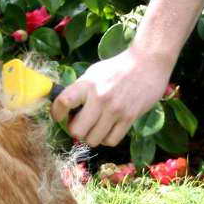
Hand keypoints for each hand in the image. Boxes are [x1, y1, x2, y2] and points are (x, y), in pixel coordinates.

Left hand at [50, 47, 171, 146]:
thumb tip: (63, 108)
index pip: (63, 103)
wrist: (147, 62)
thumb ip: (79, 90)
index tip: (60, 116)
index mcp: (87, 84)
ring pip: (93, 140)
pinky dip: (107, 139)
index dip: (56, 114)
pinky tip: (108, 130)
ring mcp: (115, 110)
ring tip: (95, 127)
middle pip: (76, 131)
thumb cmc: (117, 68)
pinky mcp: (130, 118)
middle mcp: (100, 98)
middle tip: (80, 123)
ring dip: (91, 136)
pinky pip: (111, 141)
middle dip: (75, 130)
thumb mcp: (93, 73)